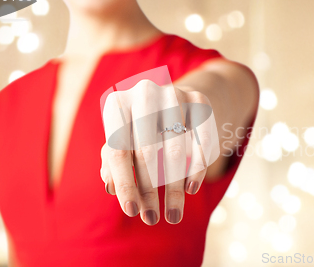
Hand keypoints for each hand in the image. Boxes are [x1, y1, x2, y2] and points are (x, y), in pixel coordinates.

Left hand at [99, 78, 218, 224]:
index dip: (125, 183)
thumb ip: (112, 163)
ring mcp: (174, 94)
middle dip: (150, 191)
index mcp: (117, 103)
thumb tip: (111, 187)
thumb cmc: (137, 130)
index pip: (118, 150)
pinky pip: (202, 141)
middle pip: (146, 151)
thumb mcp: (121, 141)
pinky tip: (191, 189)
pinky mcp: (199, 101)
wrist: (170, 101)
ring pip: (176, 149)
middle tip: (151, 219)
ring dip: (174, 188)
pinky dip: (198, 168)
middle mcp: (144, 93)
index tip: (131, 212)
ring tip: (173, 215)